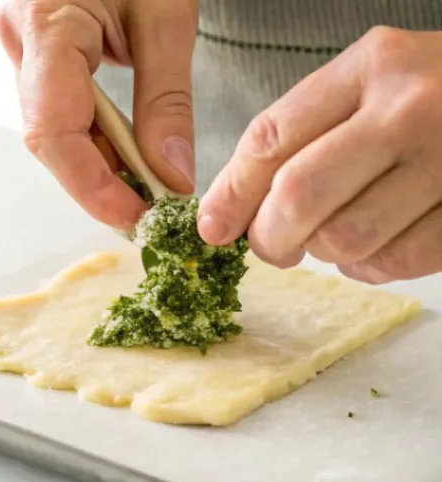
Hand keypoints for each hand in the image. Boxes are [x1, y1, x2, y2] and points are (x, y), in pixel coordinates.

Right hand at [0, 0, 197, 230]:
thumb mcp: (166, 11)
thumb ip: (168, 98)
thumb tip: (172, 174)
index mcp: (46, 21)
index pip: (54, 131)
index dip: (92, 186)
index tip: (134, 216)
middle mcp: (21, 42)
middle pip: (52, 141)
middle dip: (101, 183)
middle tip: (150, 211)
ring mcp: (23, 52)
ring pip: (54, 134)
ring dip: (100, 167)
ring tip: (147, 186)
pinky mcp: (37, 59)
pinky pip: (60, 115)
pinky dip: (96, 143)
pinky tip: (128, 156)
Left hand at [198, 28, 441, 283]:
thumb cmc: (438, 100)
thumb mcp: (372, 85)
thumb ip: (303, 135)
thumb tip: (224, 216)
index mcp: (374, 66)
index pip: (271, 138)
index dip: (229, 196)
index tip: (212, 230)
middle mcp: (410, 108)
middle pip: (297, 198)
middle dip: (270, 237)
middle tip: (275, 245)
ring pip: (342, 241)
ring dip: (326, 252)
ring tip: (342, 231)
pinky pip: (391, 264)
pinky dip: (372, 267)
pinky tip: (383, 241)